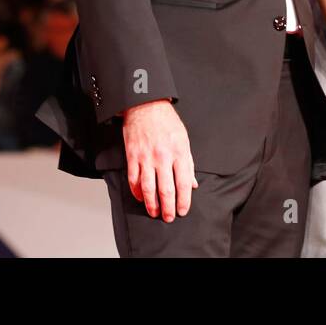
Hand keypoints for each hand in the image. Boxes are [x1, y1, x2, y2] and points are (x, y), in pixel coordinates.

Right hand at [122, 98, 196, 221]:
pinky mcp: (132, 157)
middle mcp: (163, 157)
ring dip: (152, 204)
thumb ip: (188, 163)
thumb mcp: (184, 139)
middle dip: (168, 207)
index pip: (183, 183)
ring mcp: (146, 158)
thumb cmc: (167, 122)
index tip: (183, 211)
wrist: (146, 106)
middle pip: (166, 189)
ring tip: (155, 213)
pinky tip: (141, 198)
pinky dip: (137, 192)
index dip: (184, 200)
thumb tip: (192, 184)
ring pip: (148, 188)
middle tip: (169, 218)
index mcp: (179, 152)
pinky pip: (134, 179)